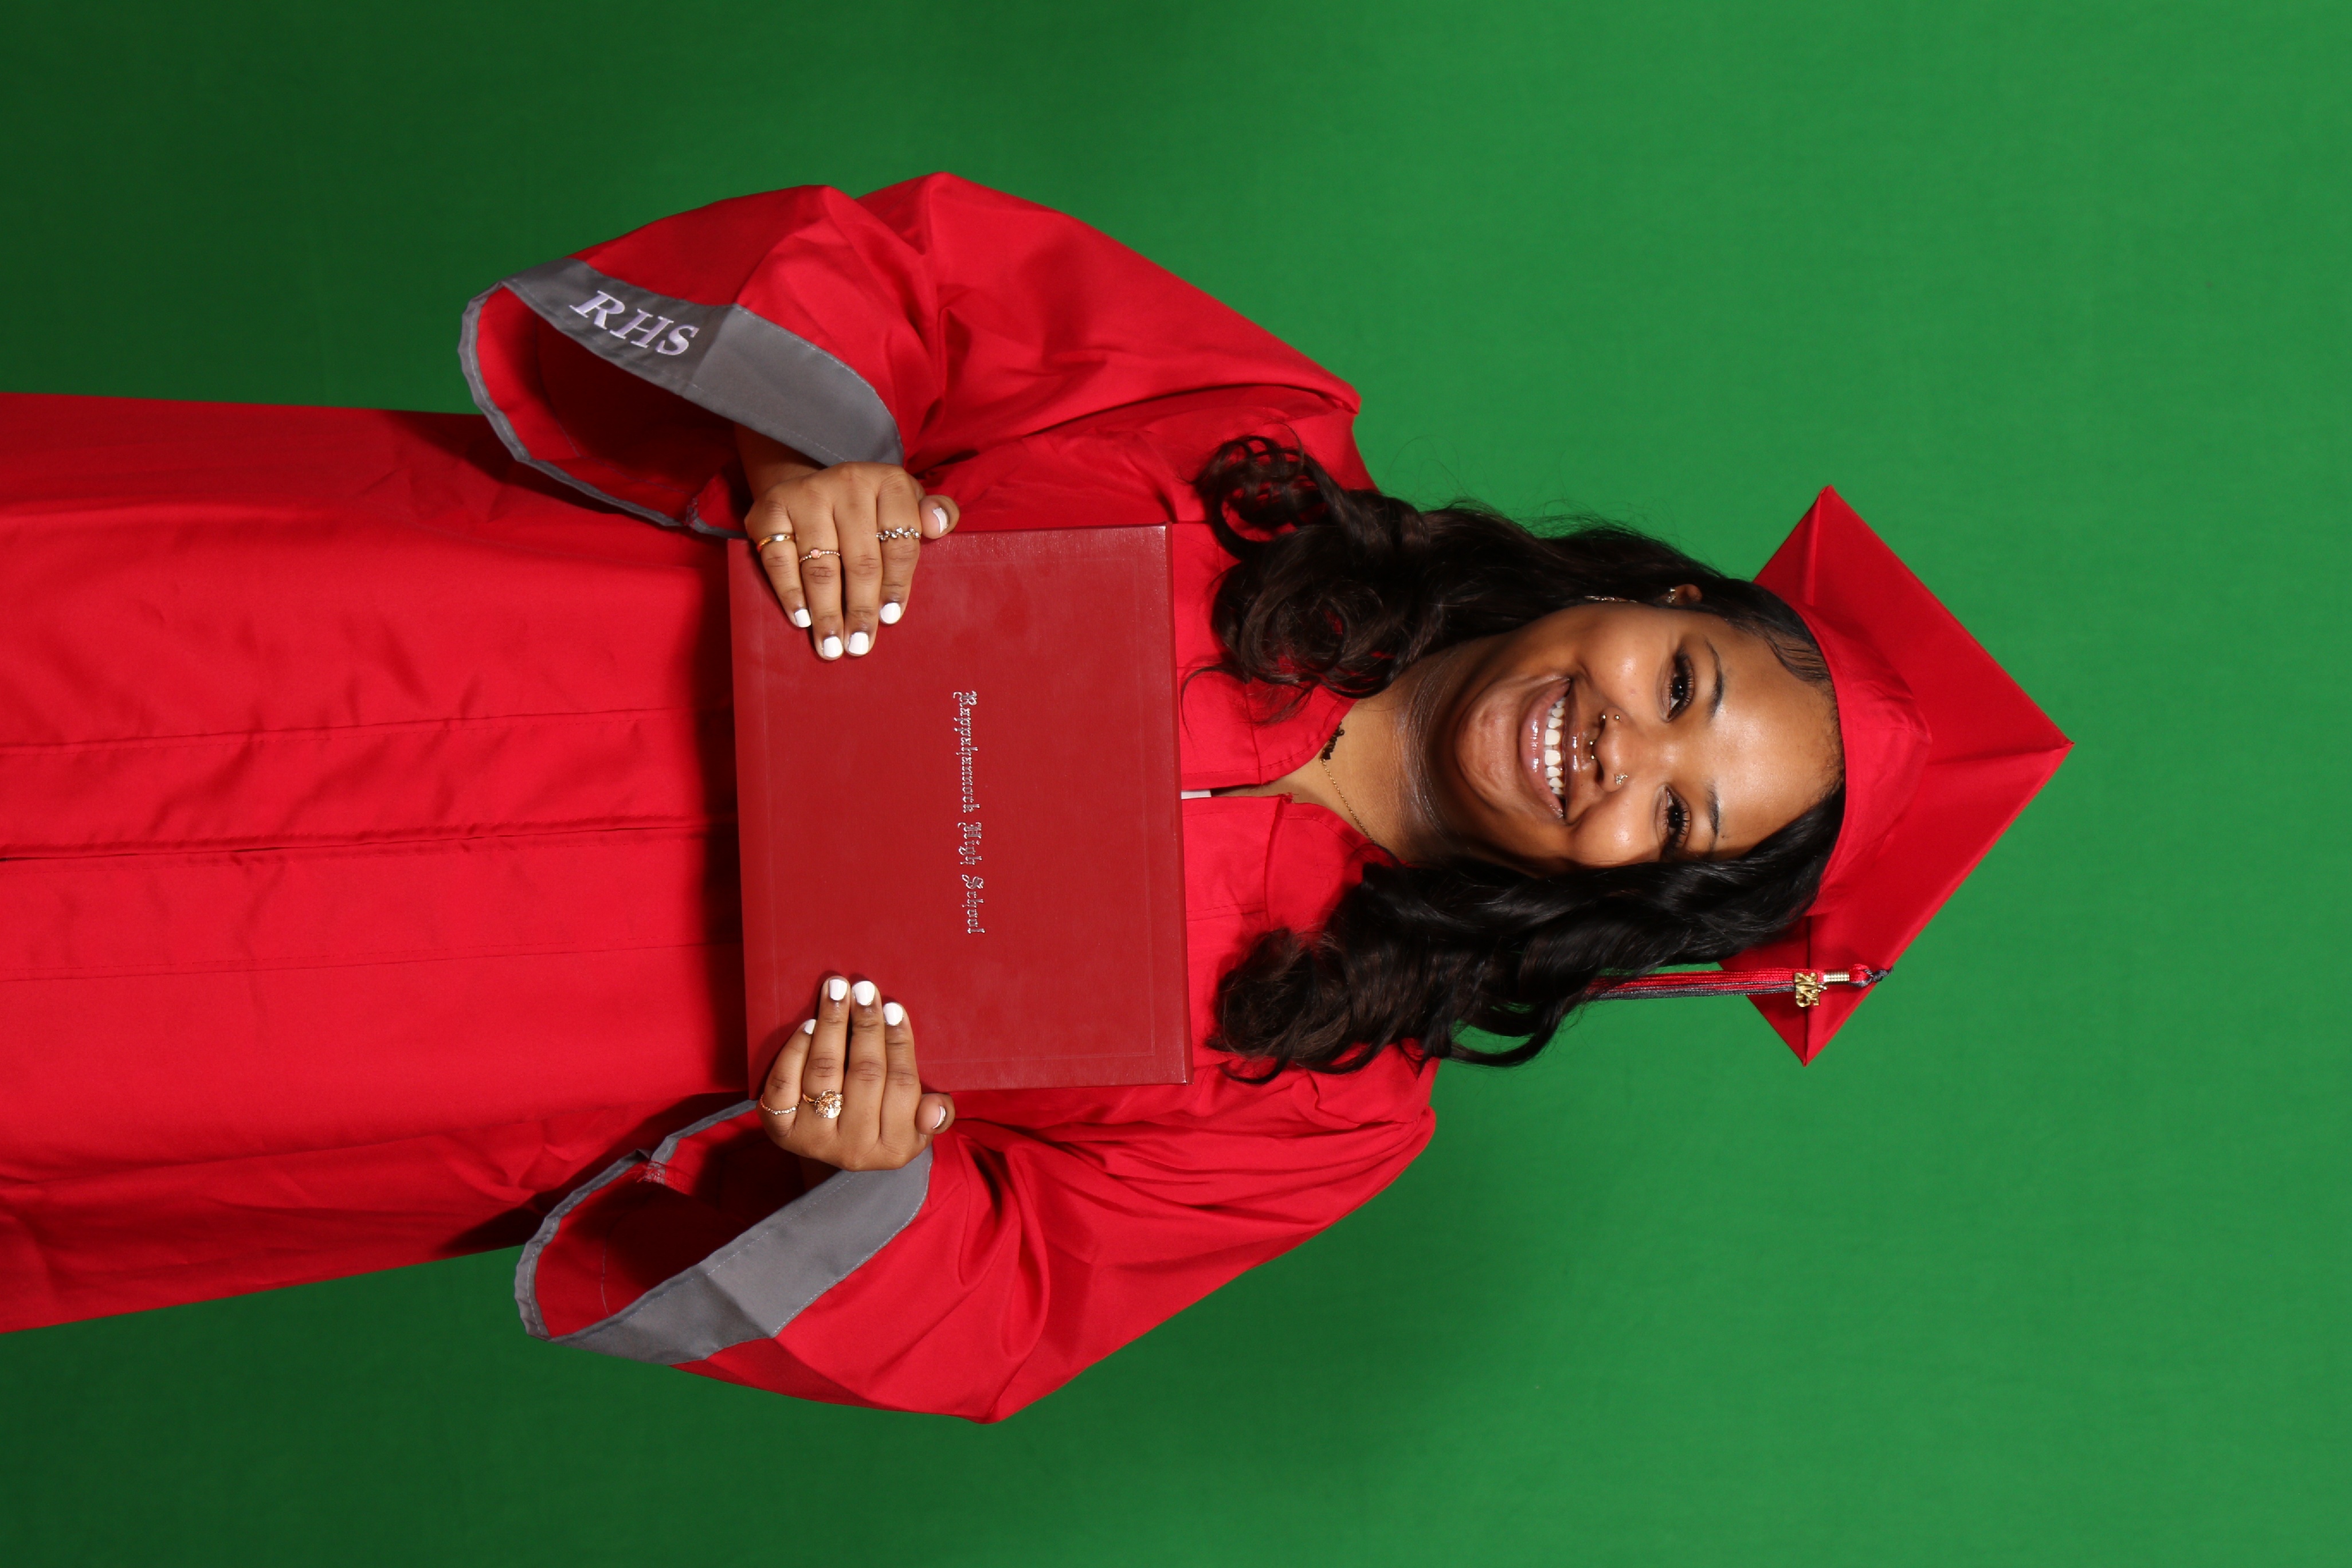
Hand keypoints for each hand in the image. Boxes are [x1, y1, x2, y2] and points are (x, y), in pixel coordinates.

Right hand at [736, 427, 958, 660]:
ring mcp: (806, 493)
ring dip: (827, 611)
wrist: (812, 488)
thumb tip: (939, 524)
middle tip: (860, 644)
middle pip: (861, 558)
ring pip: (821, 564)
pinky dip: (790, 592)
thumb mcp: (908, 503)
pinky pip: (778, 559)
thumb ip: (935, 513)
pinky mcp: (770, 509)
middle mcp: (848, 482)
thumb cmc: (871, 510)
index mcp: (889, 482)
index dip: (897, 583)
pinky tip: (801, 619)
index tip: (891, 617)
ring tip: (832, 645)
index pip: (900, 541)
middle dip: (861, 608)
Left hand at [755, 974, 953, 1169]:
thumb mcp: (918, 1126)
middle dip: (866, 1026)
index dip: (898, 1043)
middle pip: (864, 1075)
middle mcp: (853, 1149)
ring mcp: (813, 1140)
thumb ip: (938, 1115)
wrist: (835, 1147)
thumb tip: (935, 1108)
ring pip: (824, 1073)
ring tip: (837, 993)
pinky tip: (809, 1025)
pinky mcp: (780, 1130)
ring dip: (832, 1026)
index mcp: (895, 1148)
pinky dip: (796, 1051)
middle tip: (865, 989)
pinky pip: (784, 1083)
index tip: (894, 1008)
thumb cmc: (884, 1124)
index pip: (901, 1084)